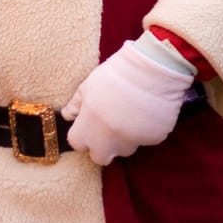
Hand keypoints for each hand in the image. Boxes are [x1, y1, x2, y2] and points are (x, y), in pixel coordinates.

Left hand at [63, 35, 196, 165]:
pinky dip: (147, 130)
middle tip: (110, 128)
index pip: (77, 143)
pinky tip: (148, 111)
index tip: (90, 126)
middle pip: (100, 157)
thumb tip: (68, 115)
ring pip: (125, 149)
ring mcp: (132, 140)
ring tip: (132, 116)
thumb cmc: (118, 71)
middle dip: (103, 146)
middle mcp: (109, 138)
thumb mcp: (89, 83)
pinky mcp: (154, 138)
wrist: (154, 65)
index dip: (83, 135)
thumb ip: (75, 103)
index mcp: (89, 125)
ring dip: (125, 139)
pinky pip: (147, 139)